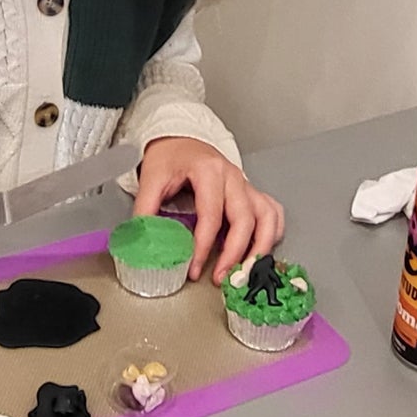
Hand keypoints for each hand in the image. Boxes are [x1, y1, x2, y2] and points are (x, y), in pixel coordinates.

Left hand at [133, 136, 283, 284]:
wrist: (180, 140)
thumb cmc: (170, 157)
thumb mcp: (151, 179)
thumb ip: (146, 210)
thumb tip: (144, 241)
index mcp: (209, 171)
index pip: (211, 215)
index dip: (203, 246)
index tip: (195, 268)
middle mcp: (233, 177)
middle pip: (244, 219)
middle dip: (235, 253)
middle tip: (222, 277)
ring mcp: (245, 184)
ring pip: (267, 216)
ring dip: (261, 246)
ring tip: (247, 271)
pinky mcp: (250, 192)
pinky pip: (272, 212)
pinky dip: (272, 232)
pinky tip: (261, 249)